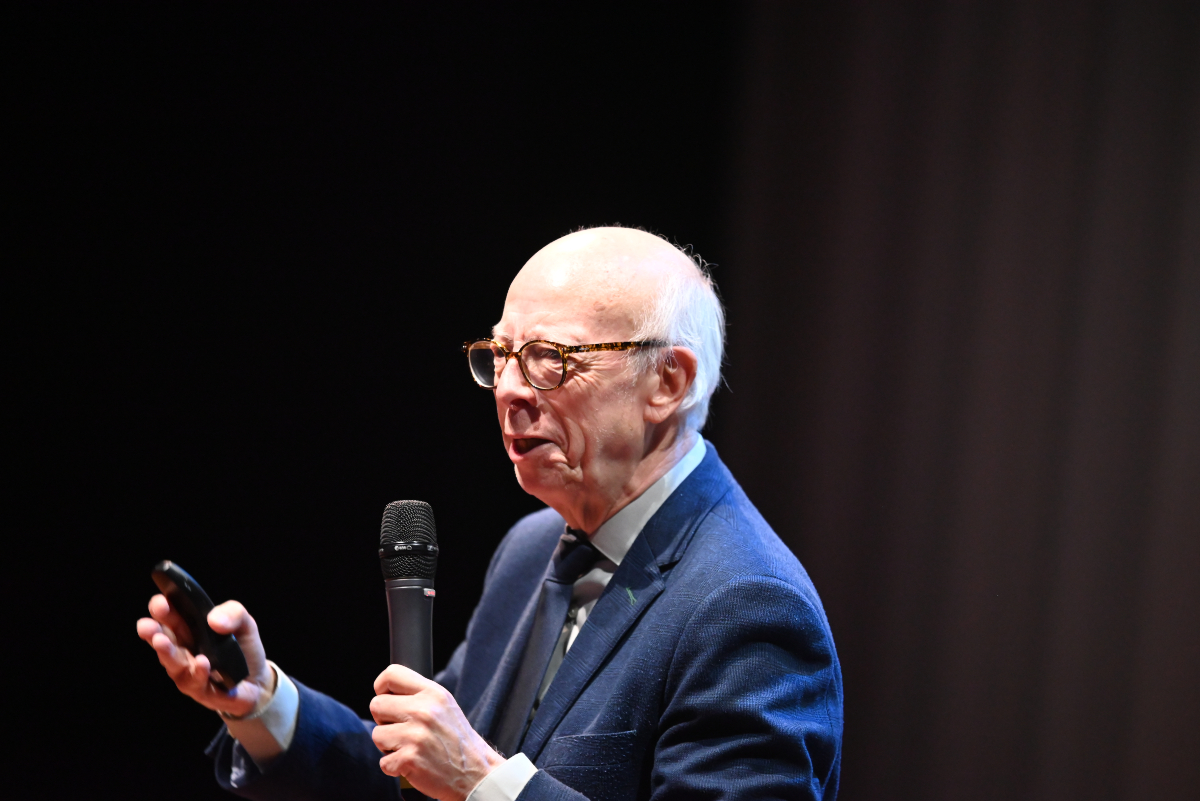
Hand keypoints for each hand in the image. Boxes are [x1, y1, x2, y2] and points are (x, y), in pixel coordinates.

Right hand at [136, 594, 274, 717]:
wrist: (258, 680)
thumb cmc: (242, 648)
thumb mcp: (244, 623)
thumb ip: (234, 613)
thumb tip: (214, 619)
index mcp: (189, 629)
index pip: (169, 616)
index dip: (161, 609)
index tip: (159, 602)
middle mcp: (183, 650)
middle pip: (163, 640)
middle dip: (153, 632)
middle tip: (146, 625)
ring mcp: (189, 672)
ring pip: (173, 663)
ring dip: (166, 652)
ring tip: (160, 641)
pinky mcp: (201, 691)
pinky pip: (196, 682)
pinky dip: (198, 672)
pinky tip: (202, 663)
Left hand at [370, 665, 505, 800]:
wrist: (476, 773)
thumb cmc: (456, 740)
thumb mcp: (444, 706)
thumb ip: (419, 695)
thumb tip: (385, 693)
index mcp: (433, 693)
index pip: (391, 674)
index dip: (381, 688)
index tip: (386, 699)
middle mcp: (423, 710)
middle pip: (376, 705)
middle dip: (384, 721)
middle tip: (402, 730)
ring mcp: (415, 735)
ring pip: (377, 734)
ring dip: (388, 746)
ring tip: (410, 748)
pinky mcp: (409, 758)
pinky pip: (383, 762)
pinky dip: (394, 767)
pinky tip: (412, 764)